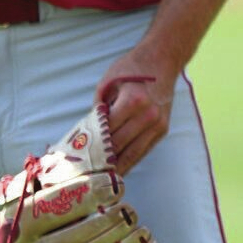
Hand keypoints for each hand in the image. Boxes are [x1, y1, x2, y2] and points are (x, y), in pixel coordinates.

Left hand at [97, 45, 179, 173]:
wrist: (162, 61)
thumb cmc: (131, 69)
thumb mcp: (108, 83)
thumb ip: (99, 109)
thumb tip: (88, 134)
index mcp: (132, 101)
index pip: (106, 132)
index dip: (91, 148)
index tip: (79, 162)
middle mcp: (148, 116)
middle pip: (119, 146)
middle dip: (101, 162)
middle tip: (86, 176)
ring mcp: (158, 125)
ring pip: (133, 154)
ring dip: (117, 168)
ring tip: (101, 181)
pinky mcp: (163, 130)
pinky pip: (143, 151)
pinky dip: (130, 161)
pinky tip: (118, 171)